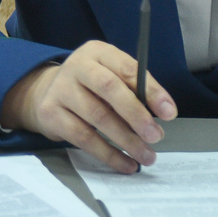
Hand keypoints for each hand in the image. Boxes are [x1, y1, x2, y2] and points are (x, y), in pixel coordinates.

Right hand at [0, 40, 176, 171]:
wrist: (48, 92)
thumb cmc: (91, 86)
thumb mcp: (112, 76)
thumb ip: (135, 89)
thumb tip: (162, 113)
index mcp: (97, 52)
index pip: (127, 68)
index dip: (151, 90)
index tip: (169, 113)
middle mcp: (76, 66)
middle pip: (109, 88)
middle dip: (137, 115)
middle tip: (156, 136)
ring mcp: (60, 89)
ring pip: (97, 116)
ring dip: (127, 140)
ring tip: (146, 155)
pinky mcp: (50, 113)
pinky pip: (83, 138)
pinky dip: (109, 154)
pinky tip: (126, 164)